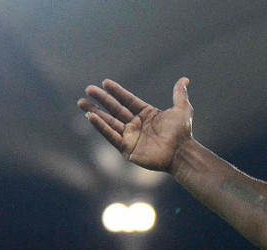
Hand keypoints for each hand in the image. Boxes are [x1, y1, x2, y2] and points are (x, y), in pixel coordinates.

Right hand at [78, 77, 192, 172]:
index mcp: (147, 114)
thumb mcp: (182, 109)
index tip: (105, 82)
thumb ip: (179, 94)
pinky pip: (111, 136)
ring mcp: (131, 137)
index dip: (117, 92)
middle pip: (115, 109)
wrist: (181, 153)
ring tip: (82, 103)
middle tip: (88, 89)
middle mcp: (137, 125)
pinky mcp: (127, 149)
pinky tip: (91, 117)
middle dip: (101, 99)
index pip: (128, 100)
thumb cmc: (182, 133)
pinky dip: (101, 127)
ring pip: (110, 122)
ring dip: (95, 113)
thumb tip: (184, 79)